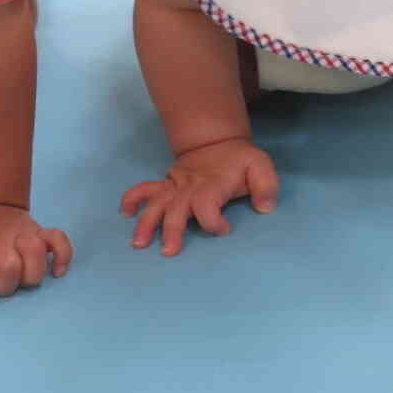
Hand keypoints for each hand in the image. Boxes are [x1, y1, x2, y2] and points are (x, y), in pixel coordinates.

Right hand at [121, 138, 277, 256]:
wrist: (217, 140)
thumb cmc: (241, 160)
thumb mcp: (261, 166)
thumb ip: (266, 186)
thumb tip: (265, 208)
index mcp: (213, 184)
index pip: (206, 205)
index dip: (213, 221)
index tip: (225, 229)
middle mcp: (190, 187)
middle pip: (177, 208)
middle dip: (172, 229)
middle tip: (169, 251)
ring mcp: (175, 186)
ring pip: (156, 203)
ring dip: (146, 222)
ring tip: (139, 244)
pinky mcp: (166, 184)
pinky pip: (144, 189)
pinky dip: (131, 198)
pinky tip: (125, 213)